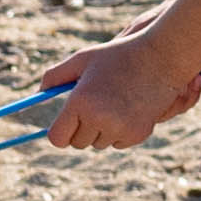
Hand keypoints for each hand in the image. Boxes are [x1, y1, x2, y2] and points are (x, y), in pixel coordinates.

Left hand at [41, 36, 200, 151]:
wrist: (162, 57)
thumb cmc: (118, 56)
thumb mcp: (83, 59)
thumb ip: (55, 76)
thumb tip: (38, 93)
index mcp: (81, 101)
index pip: (57, 138)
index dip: (59, 132)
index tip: (63, 125)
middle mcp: (99, 119)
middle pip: (77, 143)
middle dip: (80, 129)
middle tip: (90, 108)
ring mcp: (120, 129)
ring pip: (98, 144)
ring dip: (100, 130)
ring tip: (112, 103)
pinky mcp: (138, 135)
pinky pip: (117, 144)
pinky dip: (118, 132)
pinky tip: (128, 109)